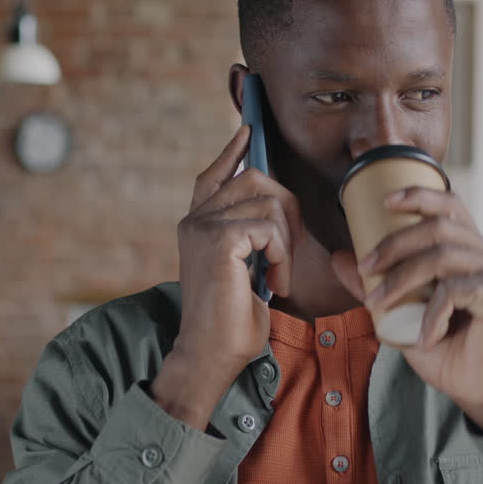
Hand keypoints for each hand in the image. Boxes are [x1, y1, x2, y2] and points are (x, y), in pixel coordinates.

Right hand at [153, 125, 304, 428]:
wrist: (210, 355)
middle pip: (255, 178)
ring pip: (269, 202)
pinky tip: (273, 284)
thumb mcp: (243, 270)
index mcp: (197, 224)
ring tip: (277, 276)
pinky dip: (282, 257)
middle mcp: (195, 219)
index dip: (234, 150)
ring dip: (286, 242)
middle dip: (287, 208)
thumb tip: (274, 207)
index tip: (249, 129)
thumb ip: (250, 235)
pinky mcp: (219, 238)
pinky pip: (270, 227)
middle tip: (287, 252)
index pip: (214, 173)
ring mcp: (203, 225)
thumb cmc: (231, 322)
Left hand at [330, 187, 482, 432]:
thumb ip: (378, 286)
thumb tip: (340, 258)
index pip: (450, 206)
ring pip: (442, 256)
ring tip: (378, 303)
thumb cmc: (448, 350)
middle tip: (364, 268)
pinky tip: (424, 337)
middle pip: (438, 227)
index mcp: (474, 250)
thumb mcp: (404, 316)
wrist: (482, 392)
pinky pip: (455, 291)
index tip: (384, 200)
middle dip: (393, 244)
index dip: (419, 195)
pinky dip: (432, 314)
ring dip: (402, 278)